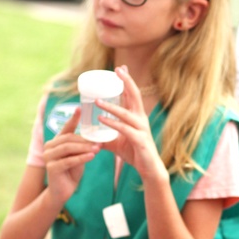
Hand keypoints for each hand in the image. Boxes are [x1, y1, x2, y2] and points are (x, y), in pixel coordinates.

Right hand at [43, 107, 99, 203]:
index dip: (73, 118)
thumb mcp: (78, 156)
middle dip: (85, 140)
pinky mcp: (51, 168)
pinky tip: (92, 156)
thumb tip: (98, 137)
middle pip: (69, 138)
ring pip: (68, 148)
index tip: (80, 108)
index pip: (66, 128)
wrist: (62, 192)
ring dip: (84, 148)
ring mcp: (48, 157)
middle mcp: (49, 146)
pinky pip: (69, 161)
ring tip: (98, 148)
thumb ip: (83, 146)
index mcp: (56, 142)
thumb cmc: (72, 172)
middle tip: (100, 141)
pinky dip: (81, 158)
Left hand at [95, 65, 168, 183]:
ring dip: (111, 106)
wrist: (149, 170)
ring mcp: (141, 129)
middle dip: (126, 82)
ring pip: (126, 113)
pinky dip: (112, 124)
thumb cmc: (135, 154)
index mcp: (137, 117)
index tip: (120, 67)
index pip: (132, 94)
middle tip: (117, 70)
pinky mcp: (140, 140)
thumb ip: (104, 137)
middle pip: (135, 96)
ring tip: (97, 100)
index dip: (127, 80)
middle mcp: (141, 119)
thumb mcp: (117, 143)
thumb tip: (89, 136)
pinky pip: (124, 129)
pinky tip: (102, 120)